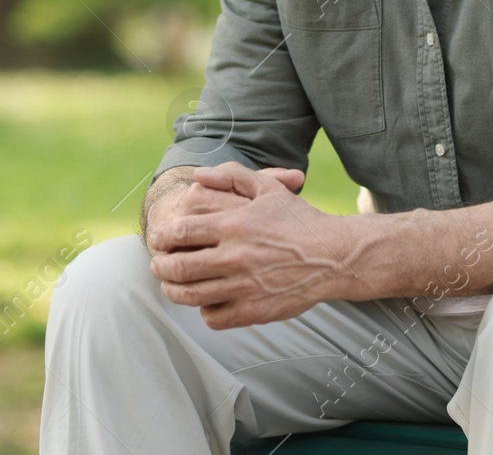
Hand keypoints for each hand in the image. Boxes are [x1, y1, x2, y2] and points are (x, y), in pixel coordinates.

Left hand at [146, 162, 351, 328]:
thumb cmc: (301, 220)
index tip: (158, 240)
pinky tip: (206, 302)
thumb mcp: (269, 188)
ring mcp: (243, 286)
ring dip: (174, 291)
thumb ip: (232, 176)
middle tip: (158, 265)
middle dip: (160, 267)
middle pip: (178, 267)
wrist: (334, 256)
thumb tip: (199, 175)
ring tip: (172, 286)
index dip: (161, 237)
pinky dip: (204, 311)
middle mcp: (235, 256)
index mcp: (235, 224)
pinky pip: (213, 316)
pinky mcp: (253, 310)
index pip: (180, 232)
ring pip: (191, 295)